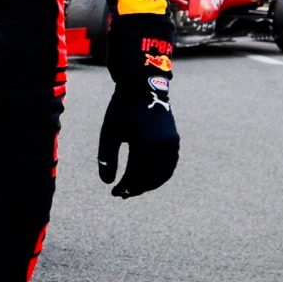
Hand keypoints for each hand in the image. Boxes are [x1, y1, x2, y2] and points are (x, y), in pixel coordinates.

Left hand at [95, 13, 177, 197]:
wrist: (143, 87)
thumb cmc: (122, 109)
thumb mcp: (109, 133)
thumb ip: (107, 158)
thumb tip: (107, 183)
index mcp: (145, 145)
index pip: (135, 176)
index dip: (125, 187)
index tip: (114, 193)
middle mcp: (162, 147)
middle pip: (150, 179)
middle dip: (136, 189)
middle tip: (122, 193)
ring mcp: (172, 144)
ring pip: (163, 175)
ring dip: (149, 184)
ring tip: (133, 187)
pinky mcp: (175, 141)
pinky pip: (169, 165)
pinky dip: (159, 175)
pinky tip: (146, 177)